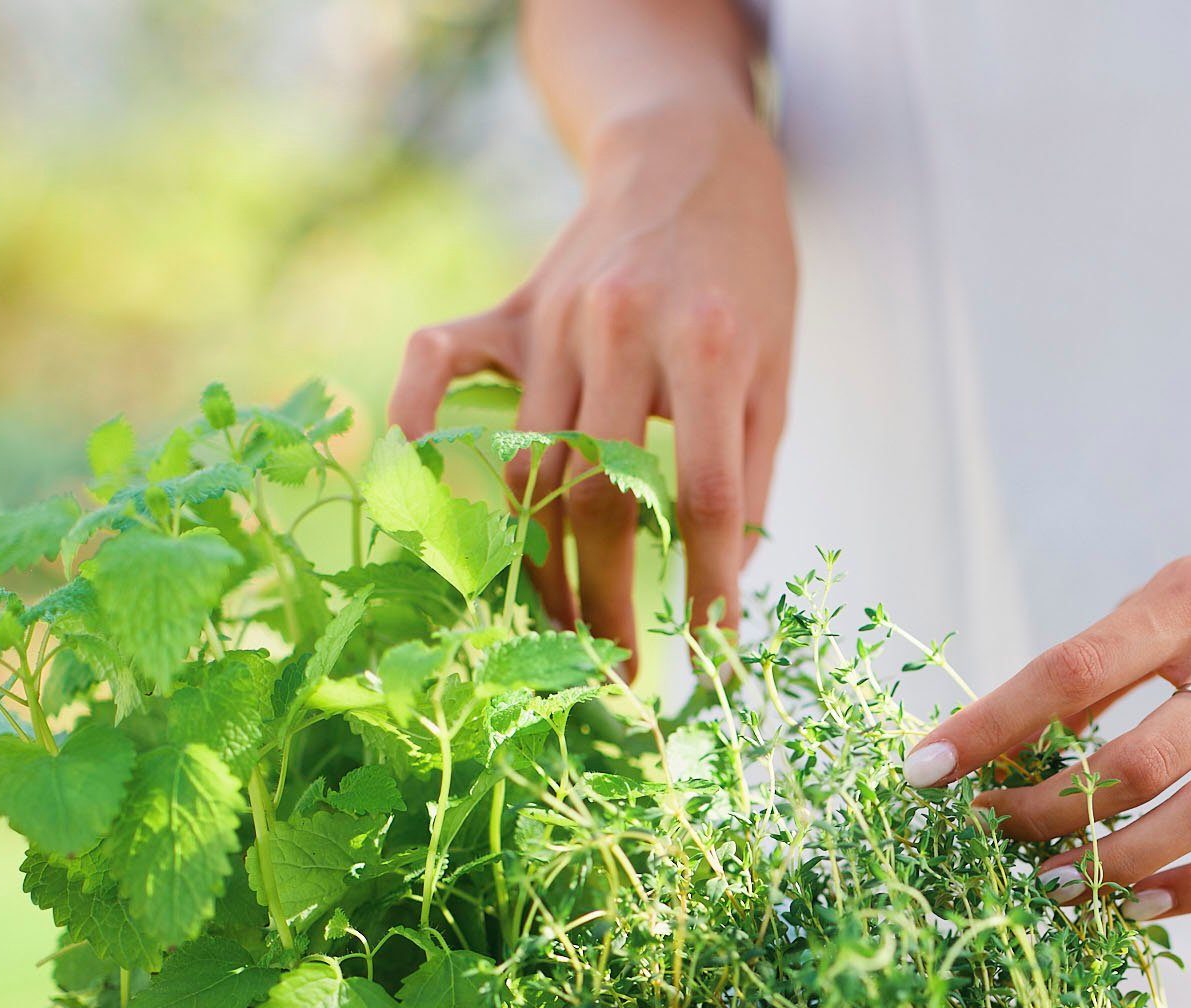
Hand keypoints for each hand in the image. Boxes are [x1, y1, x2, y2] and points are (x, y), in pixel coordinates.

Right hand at [387, 99, 795, 665]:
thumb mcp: (775, 373)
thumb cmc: (745, 278)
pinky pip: (434, 366)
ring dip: (538, 562)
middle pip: (601, 498)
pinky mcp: (504, 308)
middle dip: (607, 600)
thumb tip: (722, 587)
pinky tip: (421, 503)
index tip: (710, 650)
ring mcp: (550, 321)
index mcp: (706, 348)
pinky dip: (416, 430)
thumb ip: (749, 475)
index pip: (703, 495)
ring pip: (526, 466)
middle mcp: (619, 332)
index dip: (707, 585)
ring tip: (558, 627)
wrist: (688, 156)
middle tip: (617, 668)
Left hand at [904, 488, 1190, 917]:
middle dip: (1044, 812)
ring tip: (1051, 881)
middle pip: (1131, 763)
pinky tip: (1142, 902)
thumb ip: (1118, 653)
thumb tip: (1018, 734)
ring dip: (1111, 862)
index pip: (1072, 674)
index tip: (924, 770)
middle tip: (988, 834)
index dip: (990, 728)